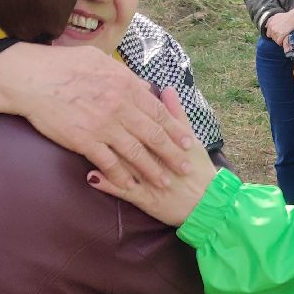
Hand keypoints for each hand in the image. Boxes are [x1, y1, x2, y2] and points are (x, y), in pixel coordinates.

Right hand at [0, 43, 194, 188]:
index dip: (175, 129)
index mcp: (125, 85)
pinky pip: (108, 163)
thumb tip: (144, 87)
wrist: (33, 78)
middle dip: (172, 154)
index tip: (187, 142)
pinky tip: (131, 186)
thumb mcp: (100, 60)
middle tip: (186, 168)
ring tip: (164, 182)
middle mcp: (119, 107)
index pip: (158, 112)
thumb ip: (125, 76)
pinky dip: (122, 176)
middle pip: (153, 135)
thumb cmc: (63, 64)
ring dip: (152, 170)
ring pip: (135, 153)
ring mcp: (103, 126)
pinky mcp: (85, 141)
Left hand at [89, 89, 218, 225]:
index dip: (126, 109)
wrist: (210, 204)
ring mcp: (150, 179)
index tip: (108, 96)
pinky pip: (124, 191)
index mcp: (166, 141)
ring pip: (124, 163)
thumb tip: (168, 89)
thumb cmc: (199, 170)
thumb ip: (177, 115)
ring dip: (104, 155)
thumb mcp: (192, 139)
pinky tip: (91, 177)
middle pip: (130, 139)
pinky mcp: (146, 198)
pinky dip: (108, 183)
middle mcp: (157, 158)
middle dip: (109, 128)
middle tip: (88, 114)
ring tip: (83, 145)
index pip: (144, 121)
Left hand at [264, 8, 293, 45]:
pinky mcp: (281, 35)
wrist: (293, 17)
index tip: (276, 34)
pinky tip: (283, 41)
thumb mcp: (275, 16)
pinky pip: (279, 42)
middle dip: (276, 37)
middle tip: (280, 35)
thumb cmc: (285, 16)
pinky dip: (281, 42)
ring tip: (282, 38)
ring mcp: (276, 32)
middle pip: (272, 37)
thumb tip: (266, 26)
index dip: (272, 34)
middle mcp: (272, 28)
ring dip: (279, 40)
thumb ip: (269, 21)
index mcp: (270, 24)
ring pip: (275, 40)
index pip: (268, 34)